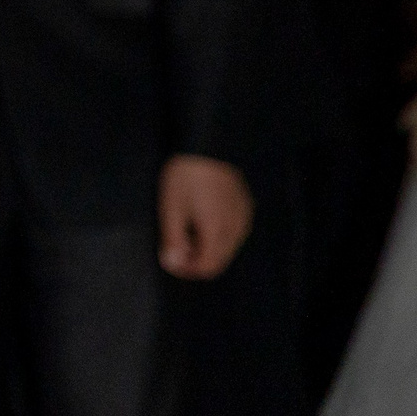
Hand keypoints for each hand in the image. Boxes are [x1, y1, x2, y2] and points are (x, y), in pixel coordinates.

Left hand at [159, 154, 252, 278]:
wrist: (207, 145)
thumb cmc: (186, 177)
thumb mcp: (171, 208)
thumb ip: (173, 239)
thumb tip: (173, 265)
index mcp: (218, 232)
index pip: (208, 268)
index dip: (188, 270)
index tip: (170, 258)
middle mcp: (237, 230)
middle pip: (219, 260)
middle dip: (196, 258)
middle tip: (175, 241)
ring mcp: (244, 218)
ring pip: (227, 247)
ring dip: (206, 246)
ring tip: (186, 225)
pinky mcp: (246, 207)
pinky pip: (233, 231)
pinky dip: (217, 233)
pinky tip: (202, 216)